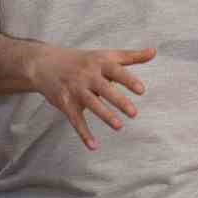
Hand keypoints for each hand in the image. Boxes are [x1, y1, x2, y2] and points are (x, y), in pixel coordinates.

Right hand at [28, 45, 155, 149]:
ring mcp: (75, 89)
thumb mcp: (104, 55)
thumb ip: (130, 56)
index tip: (141, 90)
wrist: (44, 64)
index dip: (128, 80)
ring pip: (91, 103)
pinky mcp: (65, 103)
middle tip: (134, 113)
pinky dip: (84, 134)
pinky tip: (94, 146)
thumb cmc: (81, 60)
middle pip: (104, 88)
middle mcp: (87, 75)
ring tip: (119, 127)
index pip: (115, 71)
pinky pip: (75, 120)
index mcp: (99, 63)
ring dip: (104, 115)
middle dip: (118, 101)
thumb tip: (154, 52)